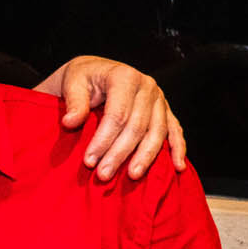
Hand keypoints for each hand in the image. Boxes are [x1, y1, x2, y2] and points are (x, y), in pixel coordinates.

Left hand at [40, 55, 187, 179]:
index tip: (89, 161)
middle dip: (120, 153)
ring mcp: (159, 99)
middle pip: (137, 126)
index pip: (117, 115)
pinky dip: (178, 148)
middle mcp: (147, 86)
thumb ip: (74, 102)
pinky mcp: (165, 110)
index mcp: (125, 77)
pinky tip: (177, 166)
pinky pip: (175, 130)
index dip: (103, 140)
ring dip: (145, 156)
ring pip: (157, 132)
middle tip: (103, 175)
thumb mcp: (72, 83)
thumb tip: (70, 122)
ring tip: (132, 176)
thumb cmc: (83, 79)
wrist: (97, 72)